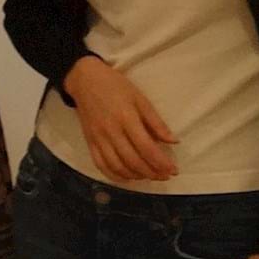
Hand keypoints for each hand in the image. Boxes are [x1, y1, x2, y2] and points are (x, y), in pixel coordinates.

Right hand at [64, 57, 177, 181]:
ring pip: (117, 166)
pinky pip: (101, 164)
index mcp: (126, 119)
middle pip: (133, 160)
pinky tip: (127, 177)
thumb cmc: (116, 86)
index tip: (173, 170)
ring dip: (136, 175)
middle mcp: (111, 132)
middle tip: (165, 176)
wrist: (84, 80)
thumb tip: (174, 141)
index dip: (161, 162)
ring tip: (149, 176)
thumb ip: (156, 122)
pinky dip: (115, 176)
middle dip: (152, 172)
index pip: (146, 147)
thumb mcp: (140, 99)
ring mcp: (98, 139)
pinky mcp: (90, 142)